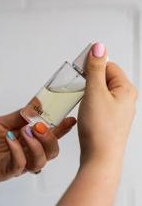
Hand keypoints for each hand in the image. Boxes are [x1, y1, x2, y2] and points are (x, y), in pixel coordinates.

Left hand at [0, 110, 75, 185]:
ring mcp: (20, 163)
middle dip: (50, 138)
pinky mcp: (9, 171)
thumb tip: (39, 104)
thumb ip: (22, 116)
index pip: (52, 135)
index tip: (71, 119)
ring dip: (35, 145)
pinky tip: (10, 139)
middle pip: (52, 152)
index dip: (63, 129)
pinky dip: (17, 150)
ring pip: (40, 161)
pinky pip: (20, 165)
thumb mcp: (4, 122)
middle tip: (38, 126)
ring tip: (24, 132)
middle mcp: (29, 153)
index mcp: (30, 140)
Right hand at [77, 43, 137, 165]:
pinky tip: (86, 112)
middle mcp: (125, 99)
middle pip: (105, 79)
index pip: (109, 66)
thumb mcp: (95, 92)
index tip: (80, 70)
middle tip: (82, 91)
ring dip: (89, 93)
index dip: (93, 66)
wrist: (99, 157)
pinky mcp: (110, 120)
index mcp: (126, 90)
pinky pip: (100, 104)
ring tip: (84, 104)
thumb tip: (99, 47)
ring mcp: (118, 111)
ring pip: (101, 92)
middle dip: (91, 81)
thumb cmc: (100, 128)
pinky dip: (90, 104)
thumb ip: (96, 69)